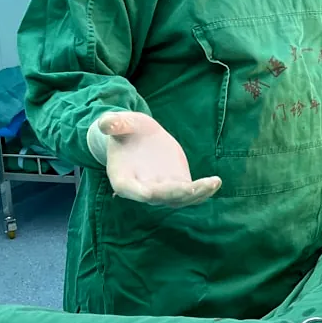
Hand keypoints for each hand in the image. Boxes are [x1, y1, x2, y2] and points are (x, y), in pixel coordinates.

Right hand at [94, 112, 221, 206]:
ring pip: (179, 199)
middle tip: (192, 187)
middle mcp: (142, 189)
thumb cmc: (124, 130)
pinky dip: (203, 191)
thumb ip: (114, 124)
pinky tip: (216, 182)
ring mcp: (162, 189)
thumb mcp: (119, 123)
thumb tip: (106, 123)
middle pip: (159, 197)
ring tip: (213, 183)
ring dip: (196, 195)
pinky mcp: (177, 184)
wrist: (137, 137)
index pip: (129, 189)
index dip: (140, 192)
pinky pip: (191, 194)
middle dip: (175, 193)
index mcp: (122, 178)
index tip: (150, 194)